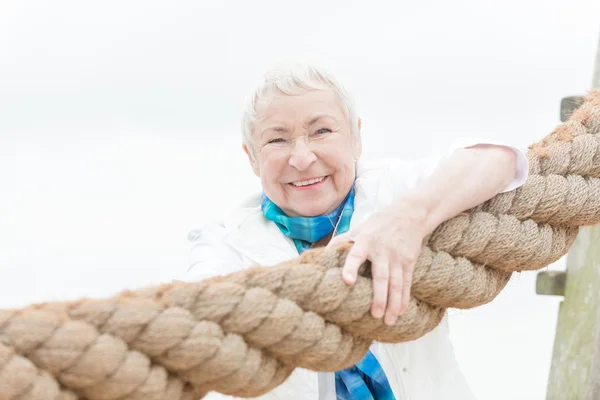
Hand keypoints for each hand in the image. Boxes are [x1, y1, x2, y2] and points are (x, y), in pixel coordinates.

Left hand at [328, 199, 429, 325]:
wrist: (409, 214)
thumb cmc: (377, 224)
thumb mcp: (358, 228)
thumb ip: (341, 242)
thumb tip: (320, 255)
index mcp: (365, 241)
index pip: (356, 254)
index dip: (351, 267)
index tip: (347, 281)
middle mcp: (382, 250)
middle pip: (381, 276)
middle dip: (379, 296)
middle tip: (374, 315)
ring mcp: (397, 257)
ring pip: (396, 283)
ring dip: (393, 303)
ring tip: (388, 321)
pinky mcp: (409, 261)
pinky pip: (406, 282)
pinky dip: (404, 298)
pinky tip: (400, 312)